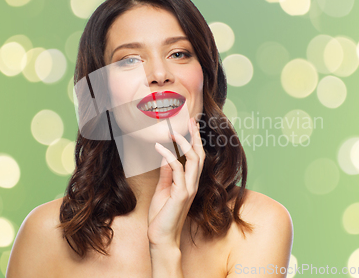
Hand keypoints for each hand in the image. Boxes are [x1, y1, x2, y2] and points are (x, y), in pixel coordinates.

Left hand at [147, 117, 204, 248]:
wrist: (161, 237)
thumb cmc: (161, 216)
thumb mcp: (163, 190)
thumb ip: (167, 174)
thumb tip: (166, 157)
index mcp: (190, 183)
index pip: (196, 158)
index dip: (195, 141)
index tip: (192, 126)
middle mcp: (193, 184)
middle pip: (199, 155)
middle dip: (195, 137)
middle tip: (191, 121)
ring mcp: (189, 189)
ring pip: (193, 160)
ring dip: (184, 143)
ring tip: (174, 132)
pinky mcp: (181, 194)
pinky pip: (176, 169)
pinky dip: (167, 156)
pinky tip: (159, 148)